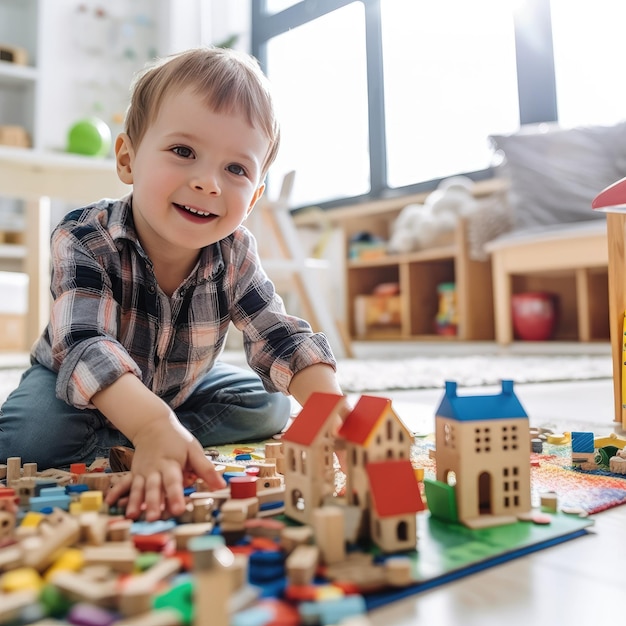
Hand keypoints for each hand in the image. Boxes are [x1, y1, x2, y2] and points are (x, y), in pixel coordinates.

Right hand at [105, 414, 224, 520]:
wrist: (153, 425)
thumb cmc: (177, 440)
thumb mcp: (194, 450)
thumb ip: (206, 469)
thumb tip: (221, 485)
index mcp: (171, 464)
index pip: (174, 481)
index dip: (175, 495)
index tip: (178, 509)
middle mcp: (154, 469)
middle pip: (154, 487)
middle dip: (153, 503)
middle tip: (153, 518)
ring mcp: (142, 472)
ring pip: (138, 488)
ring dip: (135, 502)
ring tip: (132, 516)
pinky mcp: (134, 473)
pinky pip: (124, 484)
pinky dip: (117, 493)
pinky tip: (111, 504)